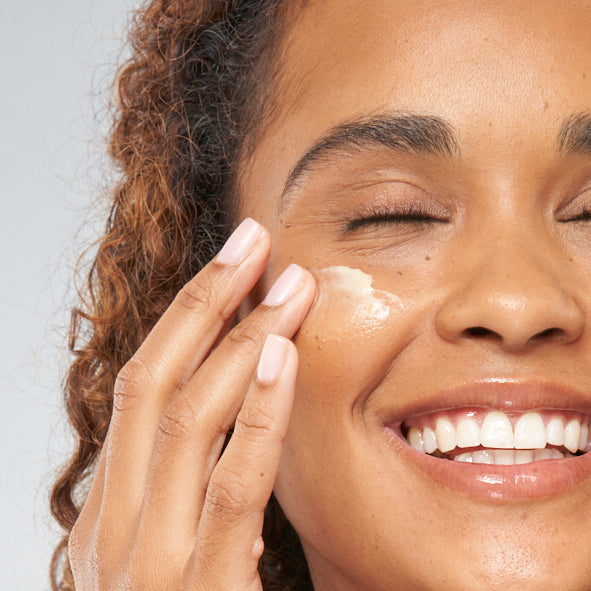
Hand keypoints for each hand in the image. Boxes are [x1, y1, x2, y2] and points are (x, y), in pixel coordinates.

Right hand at [68, 218, 315, 589]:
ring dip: (240, 340)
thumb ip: (191, 493)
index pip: (145, 388)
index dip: (186, 319)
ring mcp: (146, 563)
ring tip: (288, 283)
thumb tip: (234, 416)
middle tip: (254, 240)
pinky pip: (229, 487)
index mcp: (112, 512)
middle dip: (204, 302)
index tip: (233, 268)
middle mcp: (115, 526)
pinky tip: (284, 359)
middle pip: (155, 380)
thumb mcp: (174, 551)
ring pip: (187, 419)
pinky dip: (257, 417)